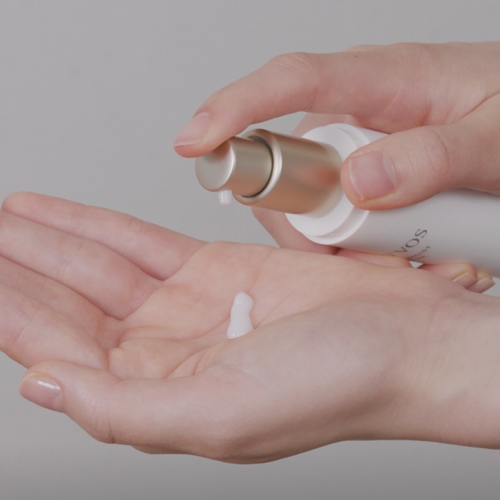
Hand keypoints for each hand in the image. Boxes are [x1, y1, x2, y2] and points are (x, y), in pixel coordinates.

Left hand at [2, 193, 499, 461]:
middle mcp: (166, 352)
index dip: (11, 312)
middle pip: (69, 304)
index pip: (58, 350)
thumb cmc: (337, 387)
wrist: (406, 343)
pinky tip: (57, 215)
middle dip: (19, 270)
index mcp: (159, 395)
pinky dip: (96, 224)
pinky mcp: (215, 268)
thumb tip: (44, 387)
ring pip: (97, 267)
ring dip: (47, 242)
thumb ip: (124, 409)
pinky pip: (139, 239)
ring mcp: (188, 306)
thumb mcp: (221, 416)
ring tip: (5, 218)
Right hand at [174, 42, 499, 291]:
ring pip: (310, 205)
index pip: (290, 82)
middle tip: (370, 256)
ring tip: (404, 258)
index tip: (193, 142)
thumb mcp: (494, 134)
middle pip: (287, 170)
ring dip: (341, 246)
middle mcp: (354, 114)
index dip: (233, 109)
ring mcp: (353, 147)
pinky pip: (334, 215)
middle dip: (308, 225)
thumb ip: (432, 157)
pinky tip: (397, 252)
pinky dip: (355, 247)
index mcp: (380, 81)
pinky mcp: (360, 173)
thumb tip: (359, 183)